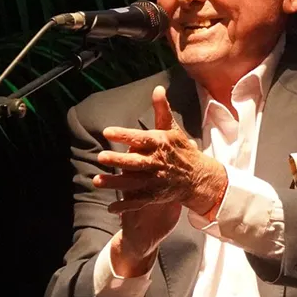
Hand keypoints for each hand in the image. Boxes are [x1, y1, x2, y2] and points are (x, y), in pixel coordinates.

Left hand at [93, 86, 222, 274]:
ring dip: (115, 183)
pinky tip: (111, 207)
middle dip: (119, 160)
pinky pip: (138, 202)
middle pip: (136, 162)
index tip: (107, 131)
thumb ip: (162, 110)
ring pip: (133, 183)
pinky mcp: (155, 196)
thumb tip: (157, 88)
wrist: (199, 178)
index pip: (140, 138)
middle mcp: (157, 163)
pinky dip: (125, 206)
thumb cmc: (181, 151)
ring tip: (97, 180)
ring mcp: (156, 182)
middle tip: (101, 157)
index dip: (124, 135)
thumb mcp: (173, 130)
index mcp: (160, 144)